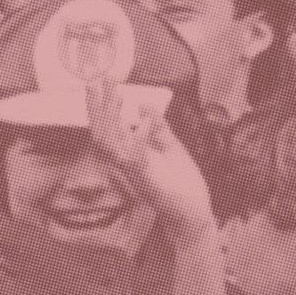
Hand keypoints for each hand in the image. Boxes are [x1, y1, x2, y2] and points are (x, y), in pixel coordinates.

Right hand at [87, 72, 212, 231]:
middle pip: (102, 133)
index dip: (103, 105)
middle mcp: (127, 164)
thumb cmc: (181, 184)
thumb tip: (144, 104)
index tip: (103, 81)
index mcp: (131, 154)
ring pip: (110, 146)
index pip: (108, 128)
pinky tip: (146, 121)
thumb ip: (158, 127)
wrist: (194, 214)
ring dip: (112, 119)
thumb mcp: (171, 148)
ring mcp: (135, 174)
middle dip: (101, 106)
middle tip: (104, 81)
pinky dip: (140, 140)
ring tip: (118, 95)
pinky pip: (137, 160)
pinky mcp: (148, 183)